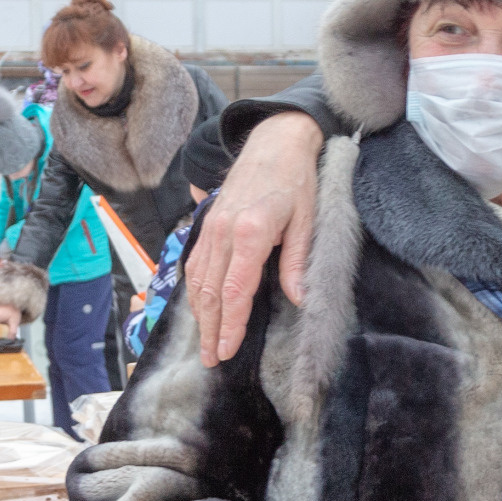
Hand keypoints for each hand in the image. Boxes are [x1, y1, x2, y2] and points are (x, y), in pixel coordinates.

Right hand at [184, 113, 323, 366]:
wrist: (275, 140)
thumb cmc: (297, 179)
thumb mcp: (307, 220)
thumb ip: (298, 261)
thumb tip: (299, 299)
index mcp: (251, 231)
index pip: (236, 289)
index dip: (230, 324)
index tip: (227, 350)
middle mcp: (224, 231)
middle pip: (210, 291)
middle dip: (210, 329)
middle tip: (211, 360)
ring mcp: (211, 227)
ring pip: (197, 280)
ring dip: (199, 315)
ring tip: (204, 344)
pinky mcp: (207, 223)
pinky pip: (194, 263)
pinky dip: (194, 291)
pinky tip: (199, 309)